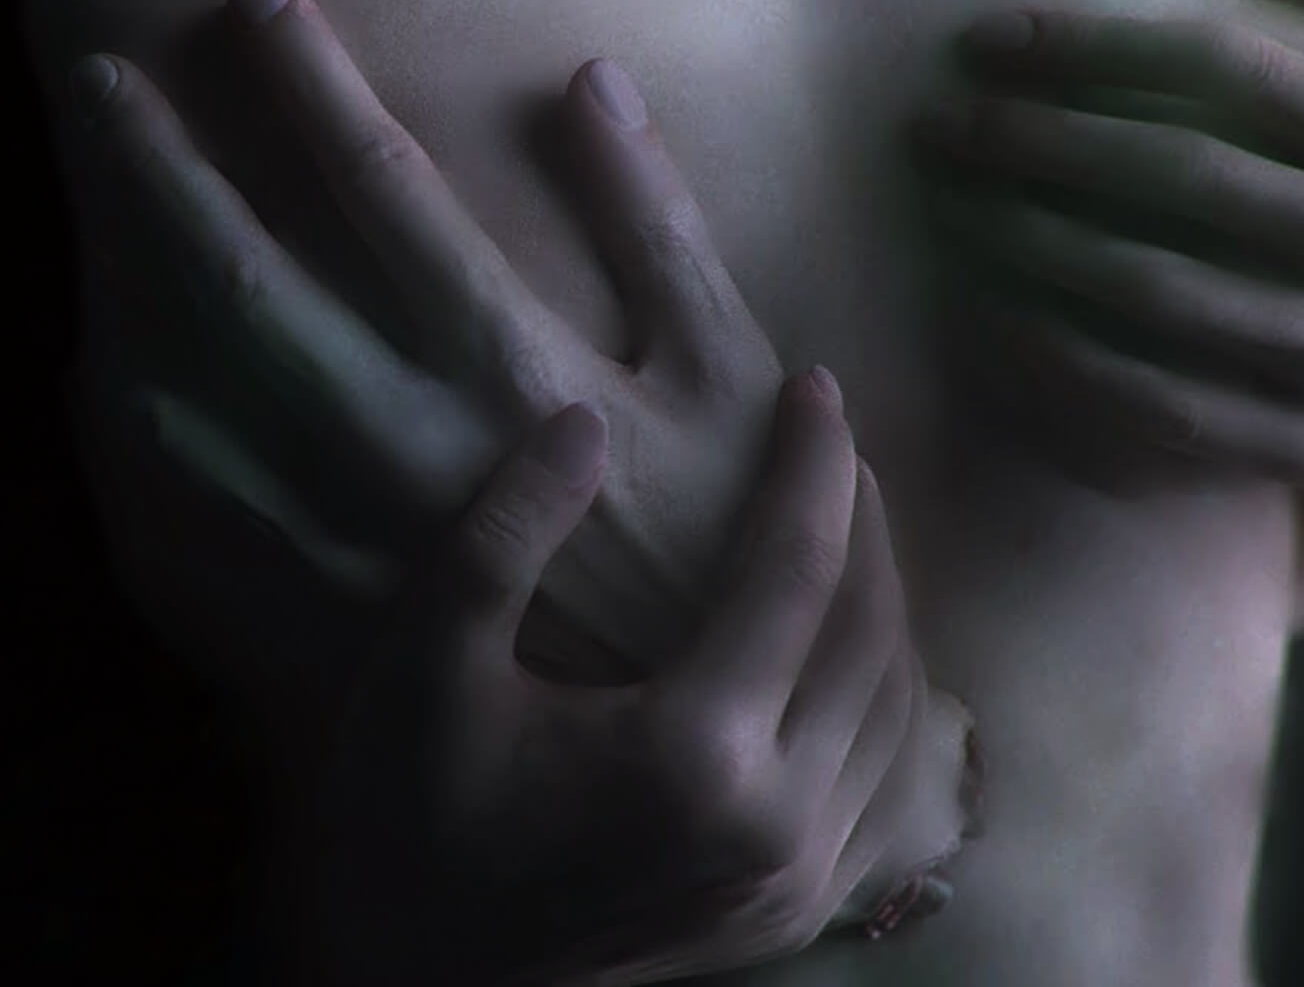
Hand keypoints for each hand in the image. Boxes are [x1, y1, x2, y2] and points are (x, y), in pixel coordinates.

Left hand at [74, 0, 785, 682]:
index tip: (255, 2)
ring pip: (215, 396)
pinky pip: (230, 521)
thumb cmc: (741, 536)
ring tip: (94, 206)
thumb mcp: (731, 370)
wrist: (714, 727)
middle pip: (254, 281)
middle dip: (167, 171)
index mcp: (509, 360)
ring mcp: (367, 527)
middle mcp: (414, 438)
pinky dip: (173, 452)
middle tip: (101, 82)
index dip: (313, 85)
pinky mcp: (354, 601)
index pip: (384, 187)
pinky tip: (130, 396)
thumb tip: (591, 82)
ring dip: (142, 291)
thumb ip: (659, 224)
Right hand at [303, 373, 973, 986]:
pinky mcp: (792, 914)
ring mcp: (795, 879)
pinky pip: (882, 783)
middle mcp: (774, 822)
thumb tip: (584, 424)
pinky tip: (849, 652)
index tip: (814, 388)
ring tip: (847, 527)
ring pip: (895, 710)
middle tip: (834, 443)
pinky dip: (882, 697)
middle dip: (864, 519)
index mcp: (691, 753)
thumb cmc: (408, 826)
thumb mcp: (424, 669)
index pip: (796, 570)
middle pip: (869, 632)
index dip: (813, 464)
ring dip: (884, 604)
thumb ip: (504, 537)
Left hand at [921, 0, 1303, 487]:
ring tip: (952, 212)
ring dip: (1033, 249)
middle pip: (1180, 177)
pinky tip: (986, 319)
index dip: (1095, 47)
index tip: (988, 42)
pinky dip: (1059, 361)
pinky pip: (1153, 404)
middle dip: (1042, 146)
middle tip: (941, 129)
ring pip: (1156, 295)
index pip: (1229, 68)